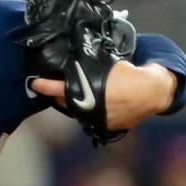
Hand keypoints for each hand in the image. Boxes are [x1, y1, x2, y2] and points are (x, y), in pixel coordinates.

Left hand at [29, 62, 175, 129]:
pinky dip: (90, 111)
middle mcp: (90, 109)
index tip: (34, 83)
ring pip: (78, 112)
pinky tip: (94, 103)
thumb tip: (74, 57)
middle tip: (56, 87)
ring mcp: (98, 120)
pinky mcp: (107, 127)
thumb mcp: (107, 65)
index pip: (59, 89)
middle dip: (59, 95)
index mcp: (89, 91)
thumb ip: (89, 66)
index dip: (44, 86)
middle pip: (66, 103)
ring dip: (75, 104)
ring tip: (75, 93)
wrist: (151, 92)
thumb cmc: (129, 73)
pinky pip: (92, 119)